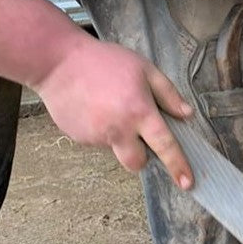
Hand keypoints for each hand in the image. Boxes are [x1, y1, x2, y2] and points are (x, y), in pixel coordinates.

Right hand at [32, 35, 194, 188]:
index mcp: (139, 112)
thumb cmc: (103, 61)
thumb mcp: (144, 69)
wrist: (56, 61)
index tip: (187, 182)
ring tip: (107, 107)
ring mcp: (96, 136)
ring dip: (117, 137)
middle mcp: (119, 129)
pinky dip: (99, 130)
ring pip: (115, 149)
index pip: (165, 146)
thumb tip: (187, 114)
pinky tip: (92, 108)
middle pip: (136, 163)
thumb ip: (168, 94)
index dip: (178, 166)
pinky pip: (96, 141)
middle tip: (135, 132)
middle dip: (140, 155)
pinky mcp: (78, 138)